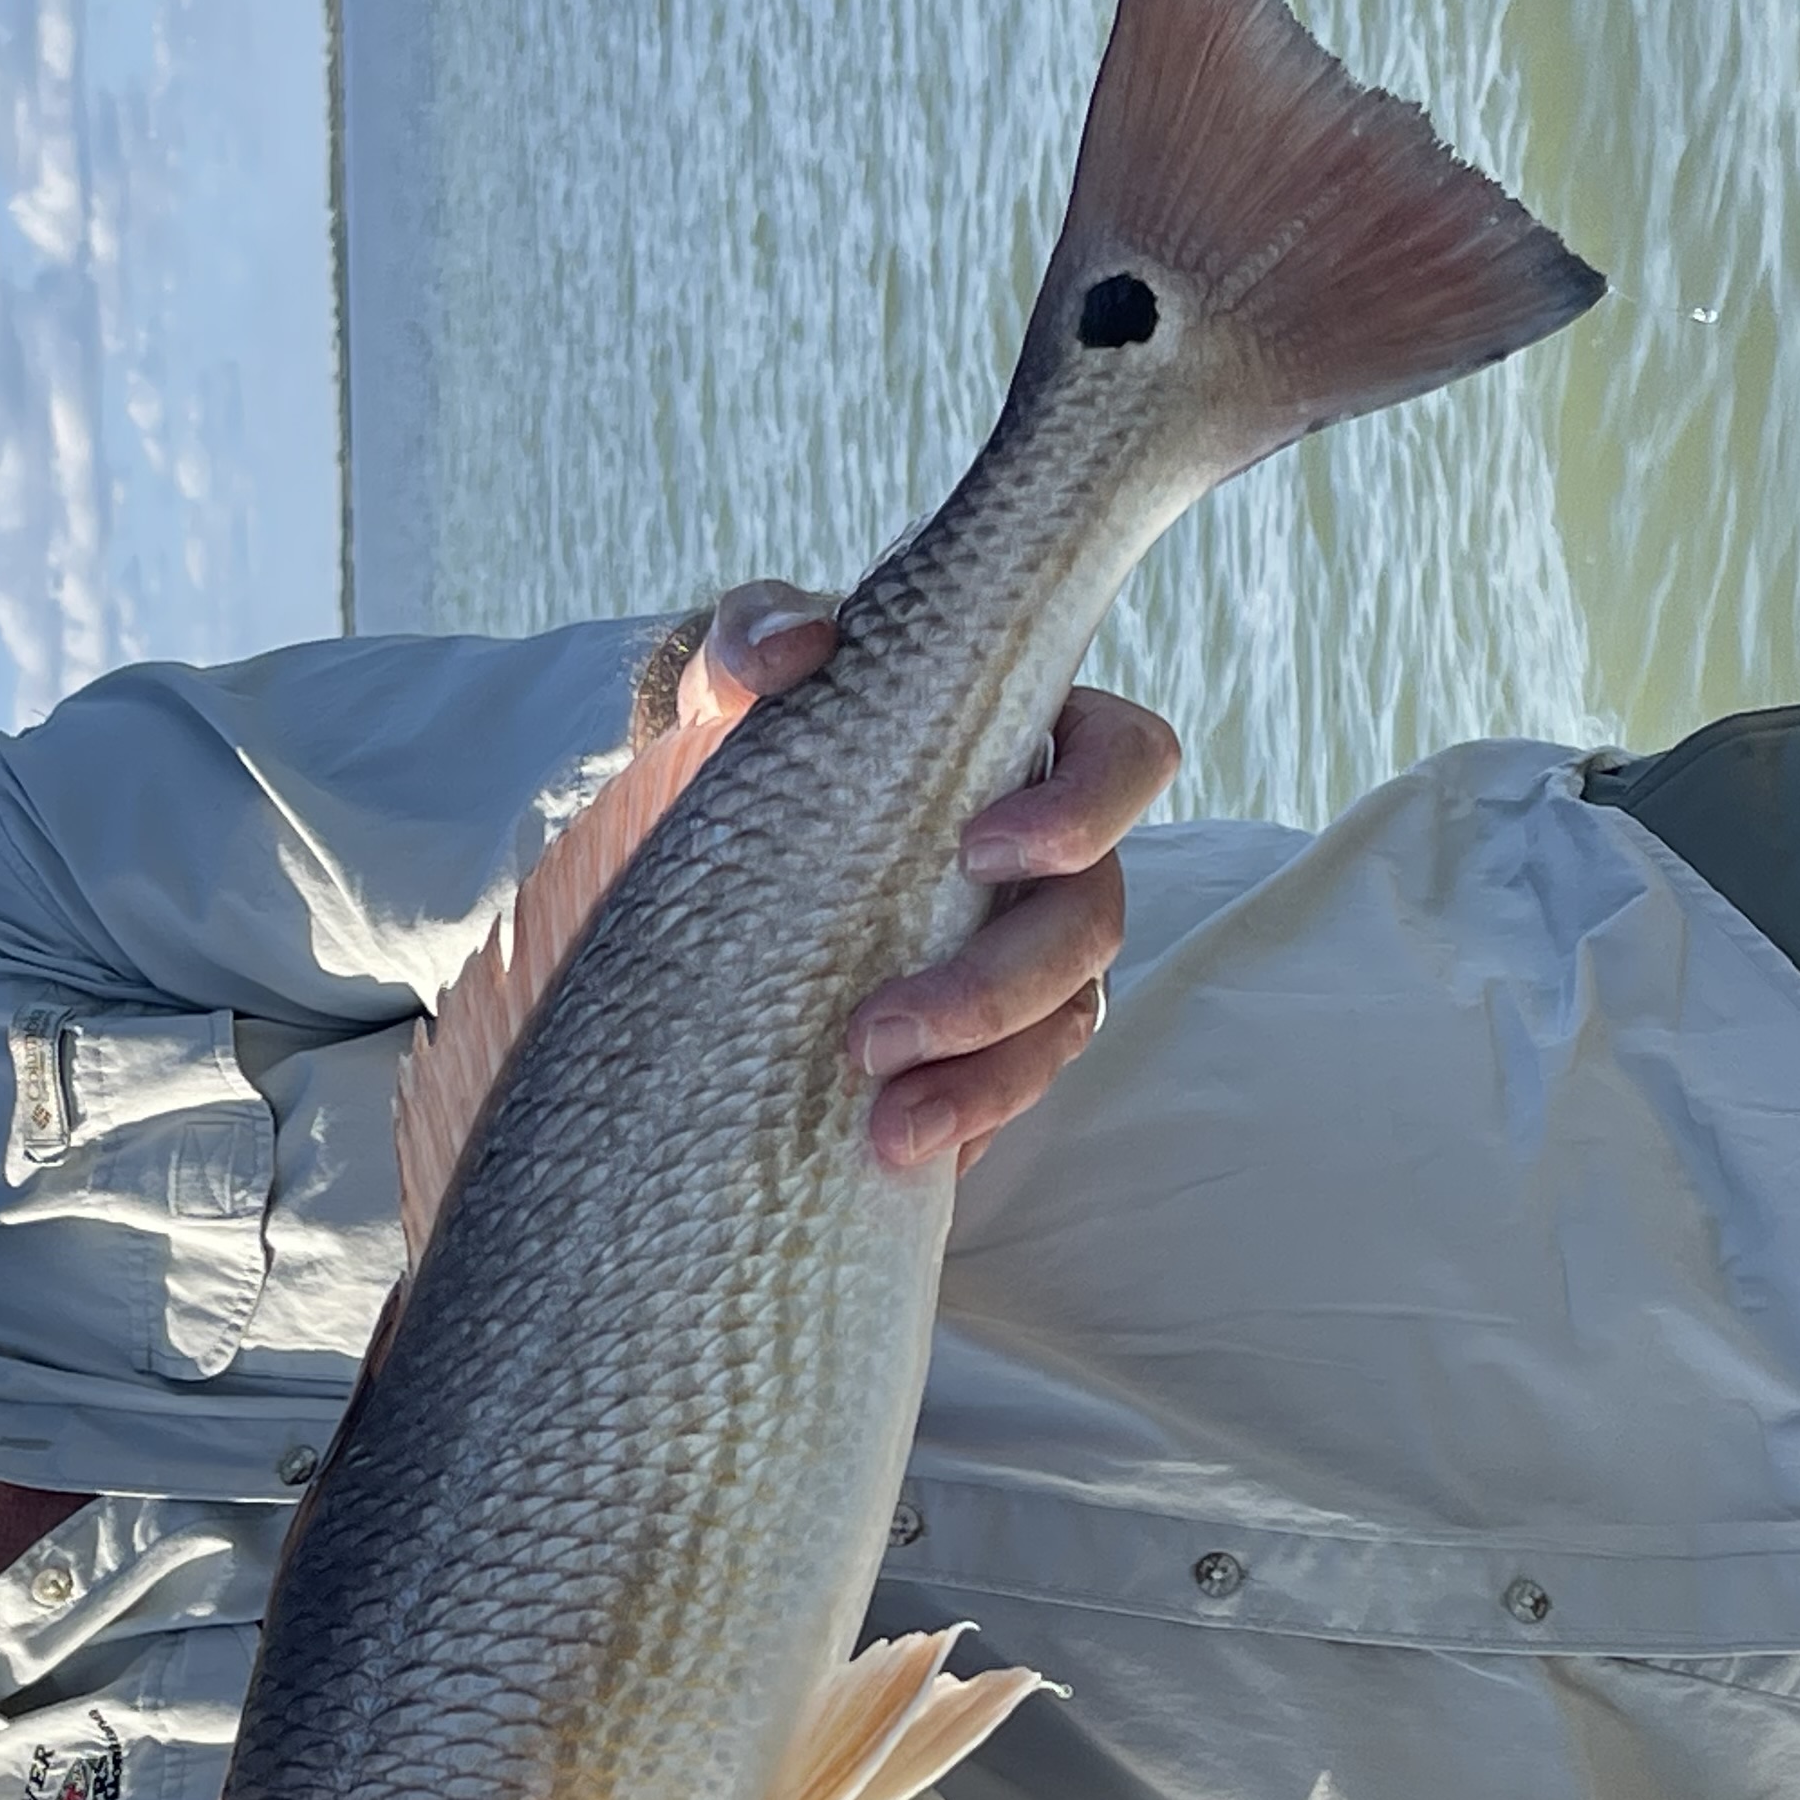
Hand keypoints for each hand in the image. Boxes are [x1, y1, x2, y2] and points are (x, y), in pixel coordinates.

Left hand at [683, 580, 1180, 1174]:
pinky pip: (1009, 1097)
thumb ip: (751, 640)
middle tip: (875, 1034)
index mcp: (1021, 748)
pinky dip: (967, 1129)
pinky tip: (898, 1159)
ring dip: (987, 1083)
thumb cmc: (736, 753)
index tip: (977, 850)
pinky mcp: (974, 1048)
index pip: (1126, 758)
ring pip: (1062, 1027)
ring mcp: (1017, 961)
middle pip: (1094, 923)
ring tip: (889, 1128)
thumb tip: (795, 648)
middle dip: (997, 988)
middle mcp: (1044, 864)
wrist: (673, 870)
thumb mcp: (723, 686)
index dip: (1087, 808)